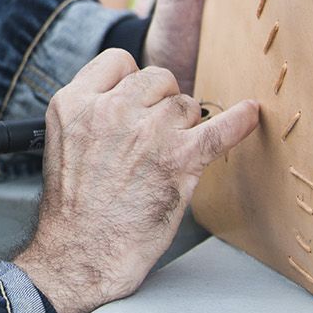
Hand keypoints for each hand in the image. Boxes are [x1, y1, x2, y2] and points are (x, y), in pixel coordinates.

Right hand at [13, 49, 258, 312]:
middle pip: (157, 78)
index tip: (136, 102)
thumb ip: (93, 109)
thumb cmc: (74, 205)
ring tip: (168, 156)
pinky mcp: (179, 159)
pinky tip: (249, 112)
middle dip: (160, 102)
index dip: (130, 81)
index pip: (118, 61)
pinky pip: (219, 128)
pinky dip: (239, 121)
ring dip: (184, 125)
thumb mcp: (63, 139)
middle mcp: (111, 109)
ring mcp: (147, 132)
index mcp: (76, 102)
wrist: (84, 251)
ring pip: (185, 103)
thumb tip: (134, 95)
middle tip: (154, 136)